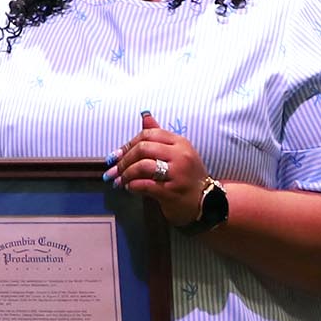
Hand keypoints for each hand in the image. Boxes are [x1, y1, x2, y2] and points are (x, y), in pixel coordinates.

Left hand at [108, 112, 208, 226]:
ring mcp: (177, 173)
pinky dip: (132, 185)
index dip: (129, 143)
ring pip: (142, 165)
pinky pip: (144, 184)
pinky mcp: (171, 192)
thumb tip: (145, 116)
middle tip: (114, 169)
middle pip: (143, 148)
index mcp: (180, 143)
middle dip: (124, 158)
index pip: (149, 134)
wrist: (205, 204)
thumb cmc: (188, 177)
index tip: (118, 154)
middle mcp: (180, 155)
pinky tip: (129, 188)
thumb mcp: (178, 153)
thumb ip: (160, 136)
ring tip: (120, 180)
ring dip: (126, 173)